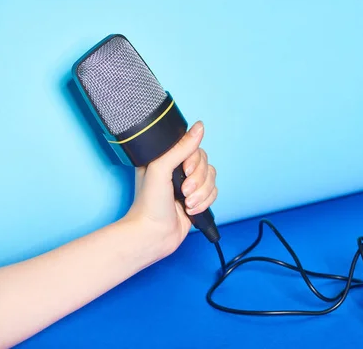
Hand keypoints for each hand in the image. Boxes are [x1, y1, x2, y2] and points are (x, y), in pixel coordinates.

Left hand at [124, 121, 217, 258]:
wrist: (153, 235)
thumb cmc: (148, 204)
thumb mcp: (161, 169)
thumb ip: (181, 147)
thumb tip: (199, 127)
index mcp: (166, 159)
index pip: (193, 148)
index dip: (194, 160)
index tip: (186, 170)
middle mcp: (177, 170)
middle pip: (206, 164)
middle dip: (198, 180)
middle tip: (183, 191)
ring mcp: (188, 185)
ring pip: (212, 179)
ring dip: (202, 193)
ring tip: (187, 203)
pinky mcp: (197, 199)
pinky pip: (214, 193)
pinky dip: (205, 202)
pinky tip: (190, 209)